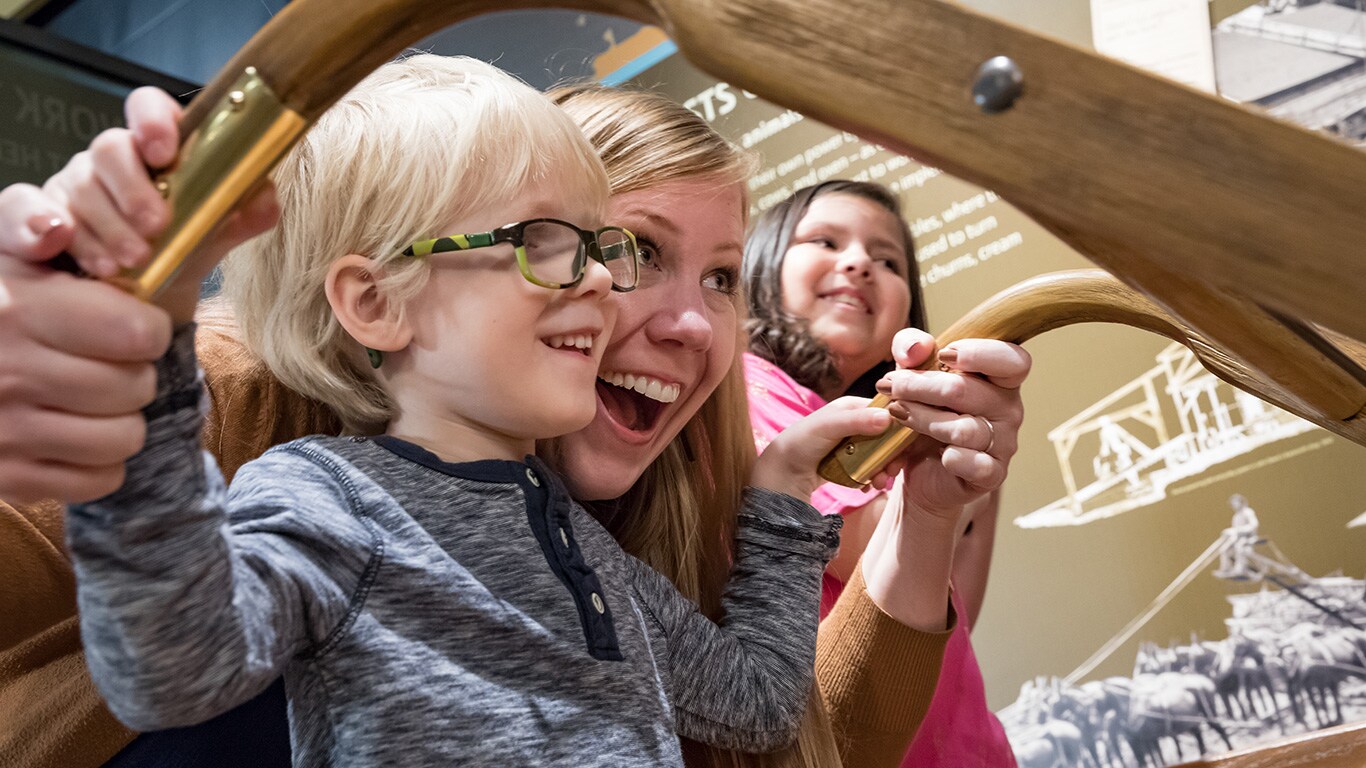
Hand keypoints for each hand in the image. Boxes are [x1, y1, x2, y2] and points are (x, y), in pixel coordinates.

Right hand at [0, 183, 169, 502]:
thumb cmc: (44, 302)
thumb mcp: (75, 252)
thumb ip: (167, 231)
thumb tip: (264, 200)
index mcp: (17, 297)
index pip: (137, 331)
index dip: (148, 330)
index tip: (132, 323)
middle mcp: (2, 359)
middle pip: (137, 384)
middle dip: (135, 370)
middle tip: (105, 359)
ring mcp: (1, 422)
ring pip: (127, 434)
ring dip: (124, 417)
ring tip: (89, 391)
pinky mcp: (9, 475)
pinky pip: (103, 477)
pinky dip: (102, 461)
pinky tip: (74, 431)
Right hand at [41, 87, 277, 320]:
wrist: (146, 301)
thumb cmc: (180, 252)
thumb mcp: (213, 235)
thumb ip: (242, 214)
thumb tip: (265, 198)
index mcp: (157, 150)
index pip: (149, 108)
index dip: (153, 119)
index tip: (165, 150)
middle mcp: (113, 161)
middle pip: (110, 148)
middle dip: (133, 187)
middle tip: (156, 225)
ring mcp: (76, 186)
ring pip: (78, 186)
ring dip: (108, 225)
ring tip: (134, 259)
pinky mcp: (44, 218)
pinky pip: (31, 213)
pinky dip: (50, 231)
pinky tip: (75, 252)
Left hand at [752, 396, 896, 502]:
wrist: (782, 472)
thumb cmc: (800, 442)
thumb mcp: (827, 428)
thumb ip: (856, 421)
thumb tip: (887, 418)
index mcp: (852, 407)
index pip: (885, 411)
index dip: (898, 428)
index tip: (904, 448)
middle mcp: (854, 422)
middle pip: (886, 435)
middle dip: (892, 455)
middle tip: (891, 472)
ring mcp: (852, 443)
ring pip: (880, 454)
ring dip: (883, 469)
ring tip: (879, 483)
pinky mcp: (849, 461)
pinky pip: (869, 467)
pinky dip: (872, 477)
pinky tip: (868, 486)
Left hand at [875, 328, 1029, 521]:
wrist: (922, 468)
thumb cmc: (926, 412)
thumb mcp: (913, 374)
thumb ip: (912, 349)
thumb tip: (916, 346)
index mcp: (999, 379)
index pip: (1012, 360)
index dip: (980, 354)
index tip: (943, 354)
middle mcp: (1007, 409)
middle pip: (968, 391)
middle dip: (921, 385)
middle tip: (890, 385)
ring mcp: (1003, 443)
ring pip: (963, 429)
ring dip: (922, 418)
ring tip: (897, 413)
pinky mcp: (991, 474)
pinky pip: (976, 465)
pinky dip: (956, 459)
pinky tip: (941, 456)